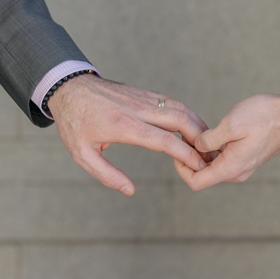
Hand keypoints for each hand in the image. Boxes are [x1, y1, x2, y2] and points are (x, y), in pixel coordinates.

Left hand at [47, 74, 208, 195]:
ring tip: (206, 144)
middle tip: (211, 155)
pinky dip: (186, 114)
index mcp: (123, 126)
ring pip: (179, 108)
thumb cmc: (73, 123)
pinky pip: (170, 102)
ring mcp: (141, 98)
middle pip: (180, 119)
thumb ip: (106, 174)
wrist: (68, 87)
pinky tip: (191, 128)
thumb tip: (129, 190)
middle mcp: (137, 109)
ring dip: (196, 125)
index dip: (186, 154)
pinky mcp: (142, 93)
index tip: (200, 166)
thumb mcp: (81, 154)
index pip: (164, 140)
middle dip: (200, 138)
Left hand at [174, 92, 279, 190]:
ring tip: (198, 131)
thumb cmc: (264, 117)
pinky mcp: (245, 158)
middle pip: (201, 174)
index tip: (178, 147)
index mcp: (230, 168)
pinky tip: (211, 132)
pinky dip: (212, 149)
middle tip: (186, 134)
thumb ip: (208, 140)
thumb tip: (196, 147)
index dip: (180, 167)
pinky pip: (221, 159)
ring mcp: (241, 166)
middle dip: (190, 157)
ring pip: (211, 166)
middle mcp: (235, 172)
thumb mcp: (230, 125)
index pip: (195, 182)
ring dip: (201, 152)